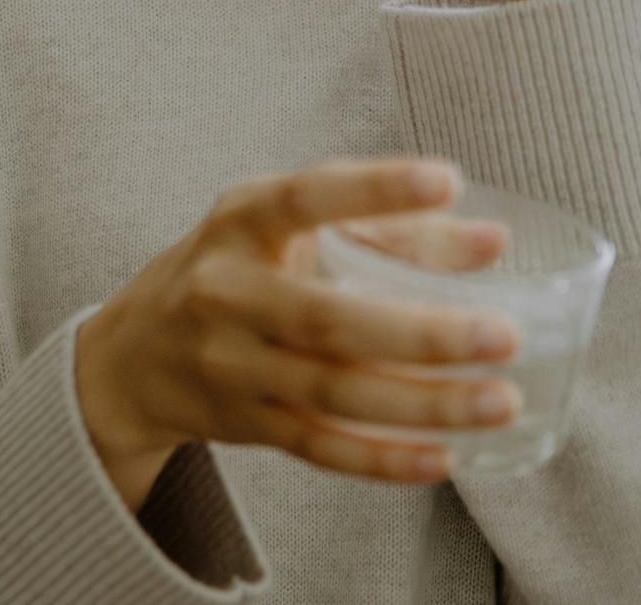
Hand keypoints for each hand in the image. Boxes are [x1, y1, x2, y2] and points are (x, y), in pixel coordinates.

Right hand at [75, 157, 524, 488]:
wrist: (135, 354)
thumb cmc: (236, 266)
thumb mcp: (285, 226)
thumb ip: (387, 226)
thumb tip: (494, 241)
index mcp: (240, 220)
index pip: (306, 198)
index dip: (376, 189)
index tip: (448, 180)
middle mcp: (226, 290)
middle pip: (327, 319)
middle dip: (421, 332)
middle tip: (504, 334)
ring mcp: (230, 365)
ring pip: (332, 394)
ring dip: (422, 403)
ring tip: (500, 399)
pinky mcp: (244, 424)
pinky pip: (319, 449)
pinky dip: (382, 460)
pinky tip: (444, 458)